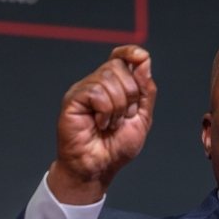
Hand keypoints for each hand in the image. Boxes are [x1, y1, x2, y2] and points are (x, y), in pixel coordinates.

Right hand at [48, 45, 156, 204]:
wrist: (100, 167)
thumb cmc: (117, 147)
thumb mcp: (142, 118)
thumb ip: (146, 91)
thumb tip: (144, 62)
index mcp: (114, 86)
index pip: (120, 56)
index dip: (131, 52)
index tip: (141, 57)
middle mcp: (97, 83)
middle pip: (118, 66)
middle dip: (131, 95)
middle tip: (125, 117)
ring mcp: (83, 90)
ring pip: (107, 78)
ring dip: (118, 108)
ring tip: (111, 125)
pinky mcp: (72, 99)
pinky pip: (96, 92)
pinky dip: (105, 112)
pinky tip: (99, 124)